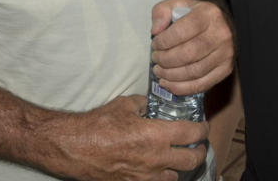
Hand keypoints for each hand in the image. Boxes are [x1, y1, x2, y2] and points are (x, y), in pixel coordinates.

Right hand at [53, 95, 207, 180]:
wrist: (75, 147)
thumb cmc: (98, 125)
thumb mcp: (123, 105)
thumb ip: (142, 104)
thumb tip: (147, 105)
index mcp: (157, 135)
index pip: (192, 134)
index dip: (202, 129)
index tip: (203, 126)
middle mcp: (156, 159)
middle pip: (191, 160)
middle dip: (198, 151)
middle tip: (197, 145)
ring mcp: (145, 176)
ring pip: (175, 176)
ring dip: (178, 167)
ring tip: (175, 158)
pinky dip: (159, 176)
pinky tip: (155, 168)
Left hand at [151, 0, 232, 95]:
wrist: (222, 24)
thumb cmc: (196, 16)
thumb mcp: (178, 4)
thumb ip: (162, 12)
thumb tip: (156, 31)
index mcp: (209, 14)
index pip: (182, 31)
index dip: (164, 41)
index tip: (155, 44)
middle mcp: (221, 34)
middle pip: (188, 54)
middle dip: (166, 60)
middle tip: (155, 59)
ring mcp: (226, 54)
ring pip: (194, 72)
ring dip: (171, 75)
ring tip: (159, 71)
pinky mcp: (225, 69)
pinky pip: (201, 84)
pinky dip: (181, 87)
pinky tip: (168, 83)